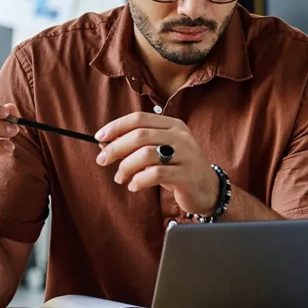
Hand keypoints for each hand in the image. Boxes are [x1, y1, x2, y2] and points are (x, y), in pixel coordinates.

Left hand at [94, 112, 218, 216]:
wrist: (208, 189)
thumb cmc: (178, 168)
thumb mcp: (159, 152)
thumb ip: (135, 146)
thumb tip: (103, 142)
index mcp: (173, 125)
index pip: (140, 118)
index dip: (116, 126)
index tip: (99, 137)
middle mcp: (181, 136)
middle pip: (140, 135)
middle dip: (116, 148)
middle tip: (102, 161)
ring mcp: (186, 155)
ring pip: (146, 154)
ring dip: (125, 167)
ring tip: (120, 178)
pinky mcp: (187, 175)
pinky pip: (155, 174)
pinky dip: (139, 181)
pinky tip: (134, 186)